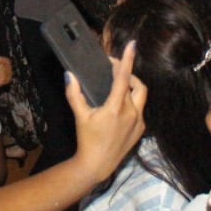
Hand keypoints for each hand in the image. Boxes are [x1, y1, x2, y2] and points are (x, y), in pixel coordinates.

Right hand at [68, 42, 146, 181]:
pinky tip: (121, 106)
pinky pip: (140, 109)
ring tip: (121, 85)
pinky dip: (133, 102)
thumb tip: (69, 75)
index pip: (124, 77)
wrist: (97, 165)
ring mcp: (138, 121)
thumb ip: (74, 94)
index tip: (132, 45)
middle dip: (128, 74)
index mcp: (115, 108)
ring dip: (133, 86)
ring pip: (141, 96)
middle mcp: (131, 112)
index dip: (127, 60)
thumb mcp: (80, 116)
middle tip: (116, 70)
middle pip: (136, 84)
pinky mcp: (141, 129)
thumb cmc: (87, 139)